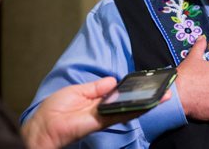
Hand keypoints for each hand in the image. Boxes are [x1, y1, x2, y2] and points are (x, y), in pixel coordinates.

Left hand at [21, 77, 171, 148]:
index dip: (137, 89)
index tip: (151, 82)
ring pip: (131, 109)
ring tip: (163, 96)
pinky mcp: (100, 122)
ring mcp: (105, 116)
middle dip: (149, 97)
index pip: (123, 93)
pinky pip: (120, 114)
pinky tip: (147, 104)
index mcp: (100, 100)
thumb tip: (116, 80)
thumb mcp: (78, 90)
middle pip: (132, 102)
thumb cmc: (55, 109)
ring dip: (148, 103)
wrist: (42, 127)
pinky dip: (134, 109)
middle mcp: (106, 109)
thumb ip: (98, 87)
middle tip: (166, 90)